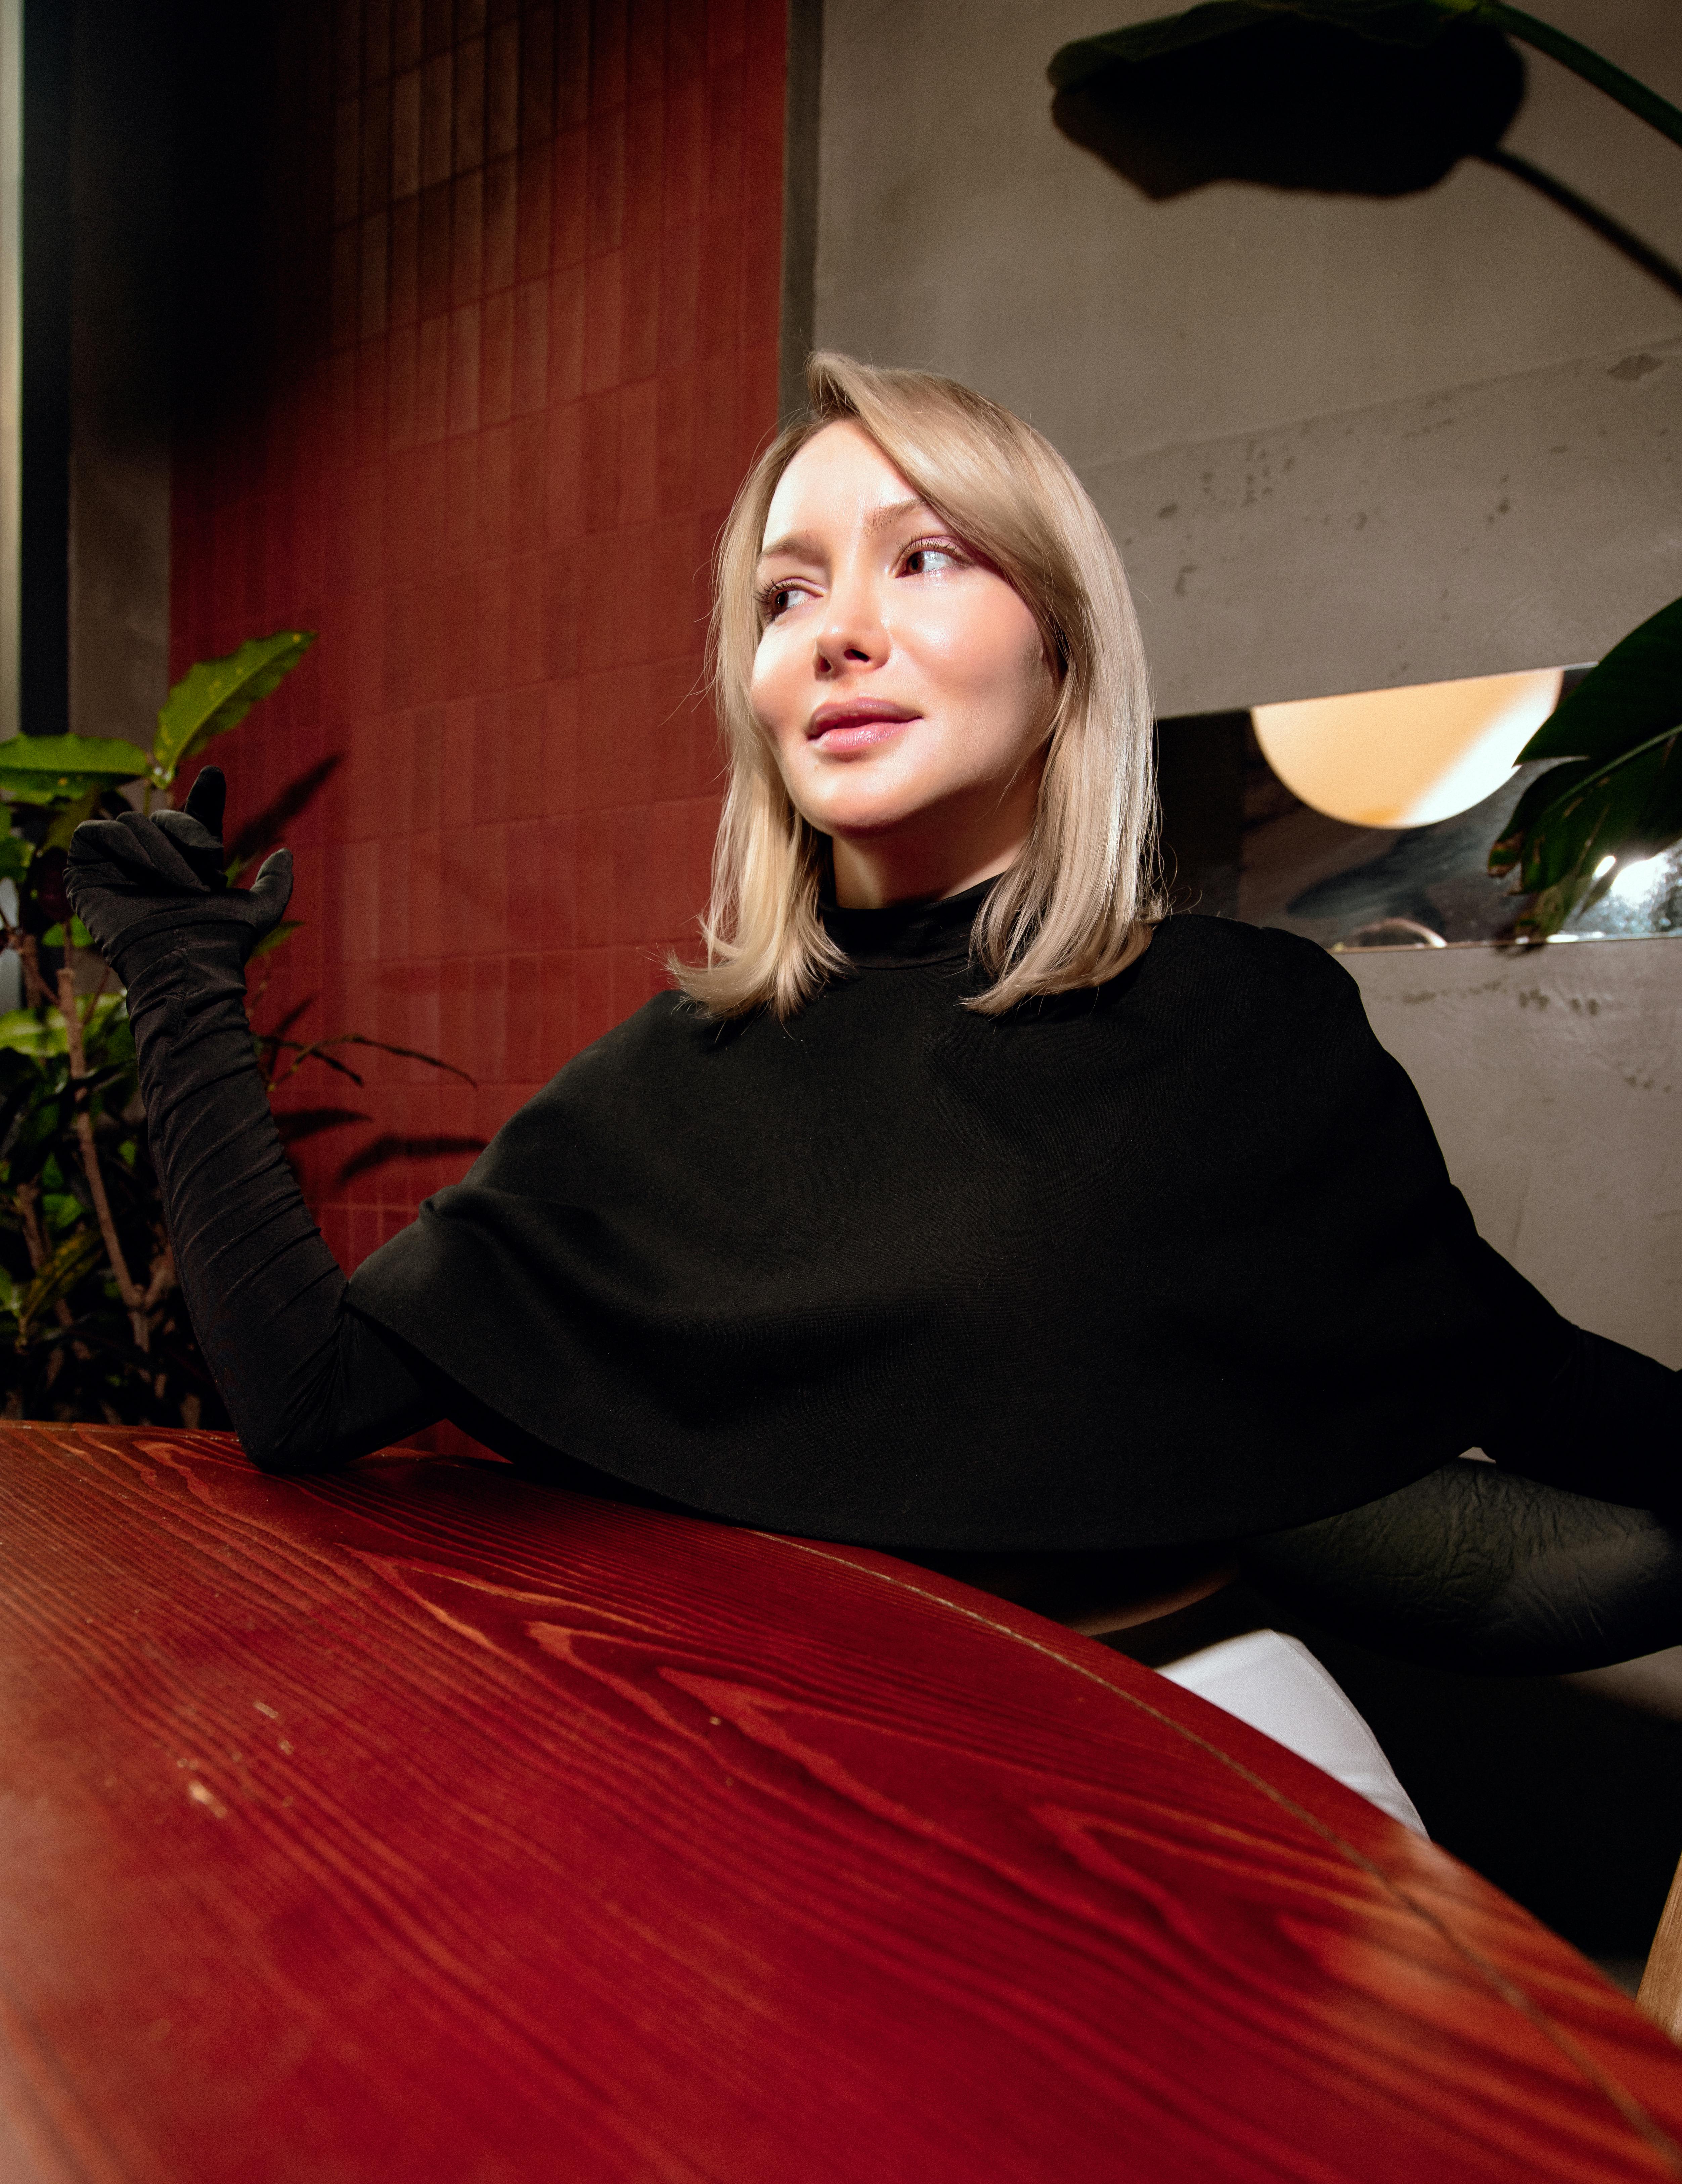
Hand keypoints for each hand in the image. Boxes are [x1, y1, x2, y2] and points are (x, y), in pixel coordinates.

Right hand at [65, 767, 292, 969]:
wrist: (184, 967)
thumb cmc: (219, 945)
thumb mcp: (260, 910)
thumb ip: (276, 883)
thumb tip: (285, 853)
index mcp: (187, 865)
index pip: (192, 819)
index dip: (203, 796)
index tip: (215, 777)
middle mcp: (151, 862)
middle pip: (163, 817)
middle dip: (187, 830)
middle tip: (210, 856)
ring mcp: (115, 866)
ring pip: (132, 823)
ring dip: (162, 849)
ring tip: (181, 884)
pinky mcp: (84, 871)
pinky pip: (95, 832)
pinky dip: (122, 843)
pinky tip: (146, 870)